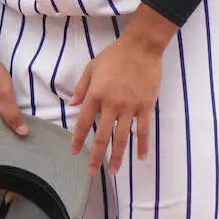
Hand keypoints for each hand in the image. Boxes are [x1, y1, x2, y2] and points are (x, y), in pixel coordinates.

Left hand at [70, 36, 163, 175]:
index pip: (84, 121)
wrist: (141, 47)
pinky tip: (140, 158)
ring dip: (117, 156)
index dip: (78, 138)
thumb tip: (72, 104)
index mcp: (96, 94)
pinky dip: (143, 145)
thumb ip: (82, 87)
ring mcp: (130, 107)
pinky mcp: (146, 107)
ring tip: (113, 171)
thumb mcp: (92, 66)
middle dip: (96, 155)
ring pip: (122, 137)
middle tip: (92, 171)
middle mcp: (112, 105)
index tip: (75, 152)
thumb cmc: (114, 55)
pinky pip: (144, 130)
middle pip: (102, 135)